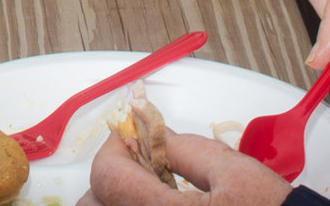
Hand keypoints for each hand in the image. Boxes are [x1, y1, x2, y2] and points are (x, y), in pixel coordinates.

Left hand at [82, 129, 293, 203]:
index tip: (129, 133)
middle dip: (112, 173)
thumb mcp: (232, 172)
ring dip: (118, 195)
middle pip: (97, 202)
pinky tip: (162, 200)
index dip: (114, 147)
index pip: (107, 176)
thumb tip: (153, 131)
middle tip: (141, 158)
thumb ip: (185, 149)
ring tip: (153, 182)